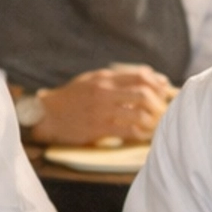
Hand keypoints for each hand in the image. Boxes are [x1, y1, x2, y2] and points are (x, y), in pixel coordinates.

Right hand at [26, 66, 175, 147]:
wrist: (47, 115)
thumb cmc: (72, 97)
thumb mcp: (92, 80)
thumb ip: (118, 79)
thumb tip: (149, 78)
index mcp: (104, 78)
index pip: (140, 75)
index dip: (157, 83)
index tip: (164, 91)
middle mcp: (104, 92)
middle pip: (143, 93)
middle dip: (159, 103)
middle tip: (164, 110)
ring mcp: (101, 111)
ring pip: (138, 113)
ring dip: (152, 120)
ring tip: (156, 124)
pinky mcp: (97, 129)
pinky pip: (128, 132)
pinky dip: (141, 134)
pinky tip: (144, 136)